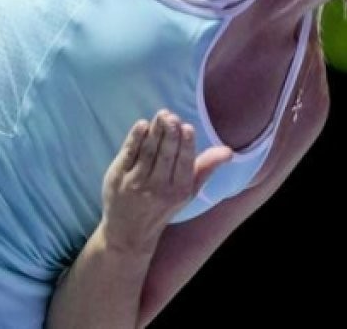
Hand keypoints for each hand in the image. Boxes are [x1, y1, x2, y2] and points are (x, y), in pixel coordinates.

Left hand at [99, 109, 232, 253]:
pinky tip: (142, 125)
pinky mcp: (118, 178)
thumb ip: (207, 167)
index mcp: (179, 191)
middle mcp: (158, 188)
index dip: (186, 145)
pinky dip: (135, 138)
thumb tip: (229, 152)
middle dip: (169, 134)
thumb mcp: (188, 191)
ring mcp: (136, 183)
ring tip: (161, 115)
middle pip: (165, 155)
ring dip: (155, 131)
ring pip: (148, 152)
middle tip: (171, 116)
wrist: (129, 231)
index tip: (187, 126)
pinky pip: (128, 154)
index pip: (184, 164)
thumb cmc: (163, 205)